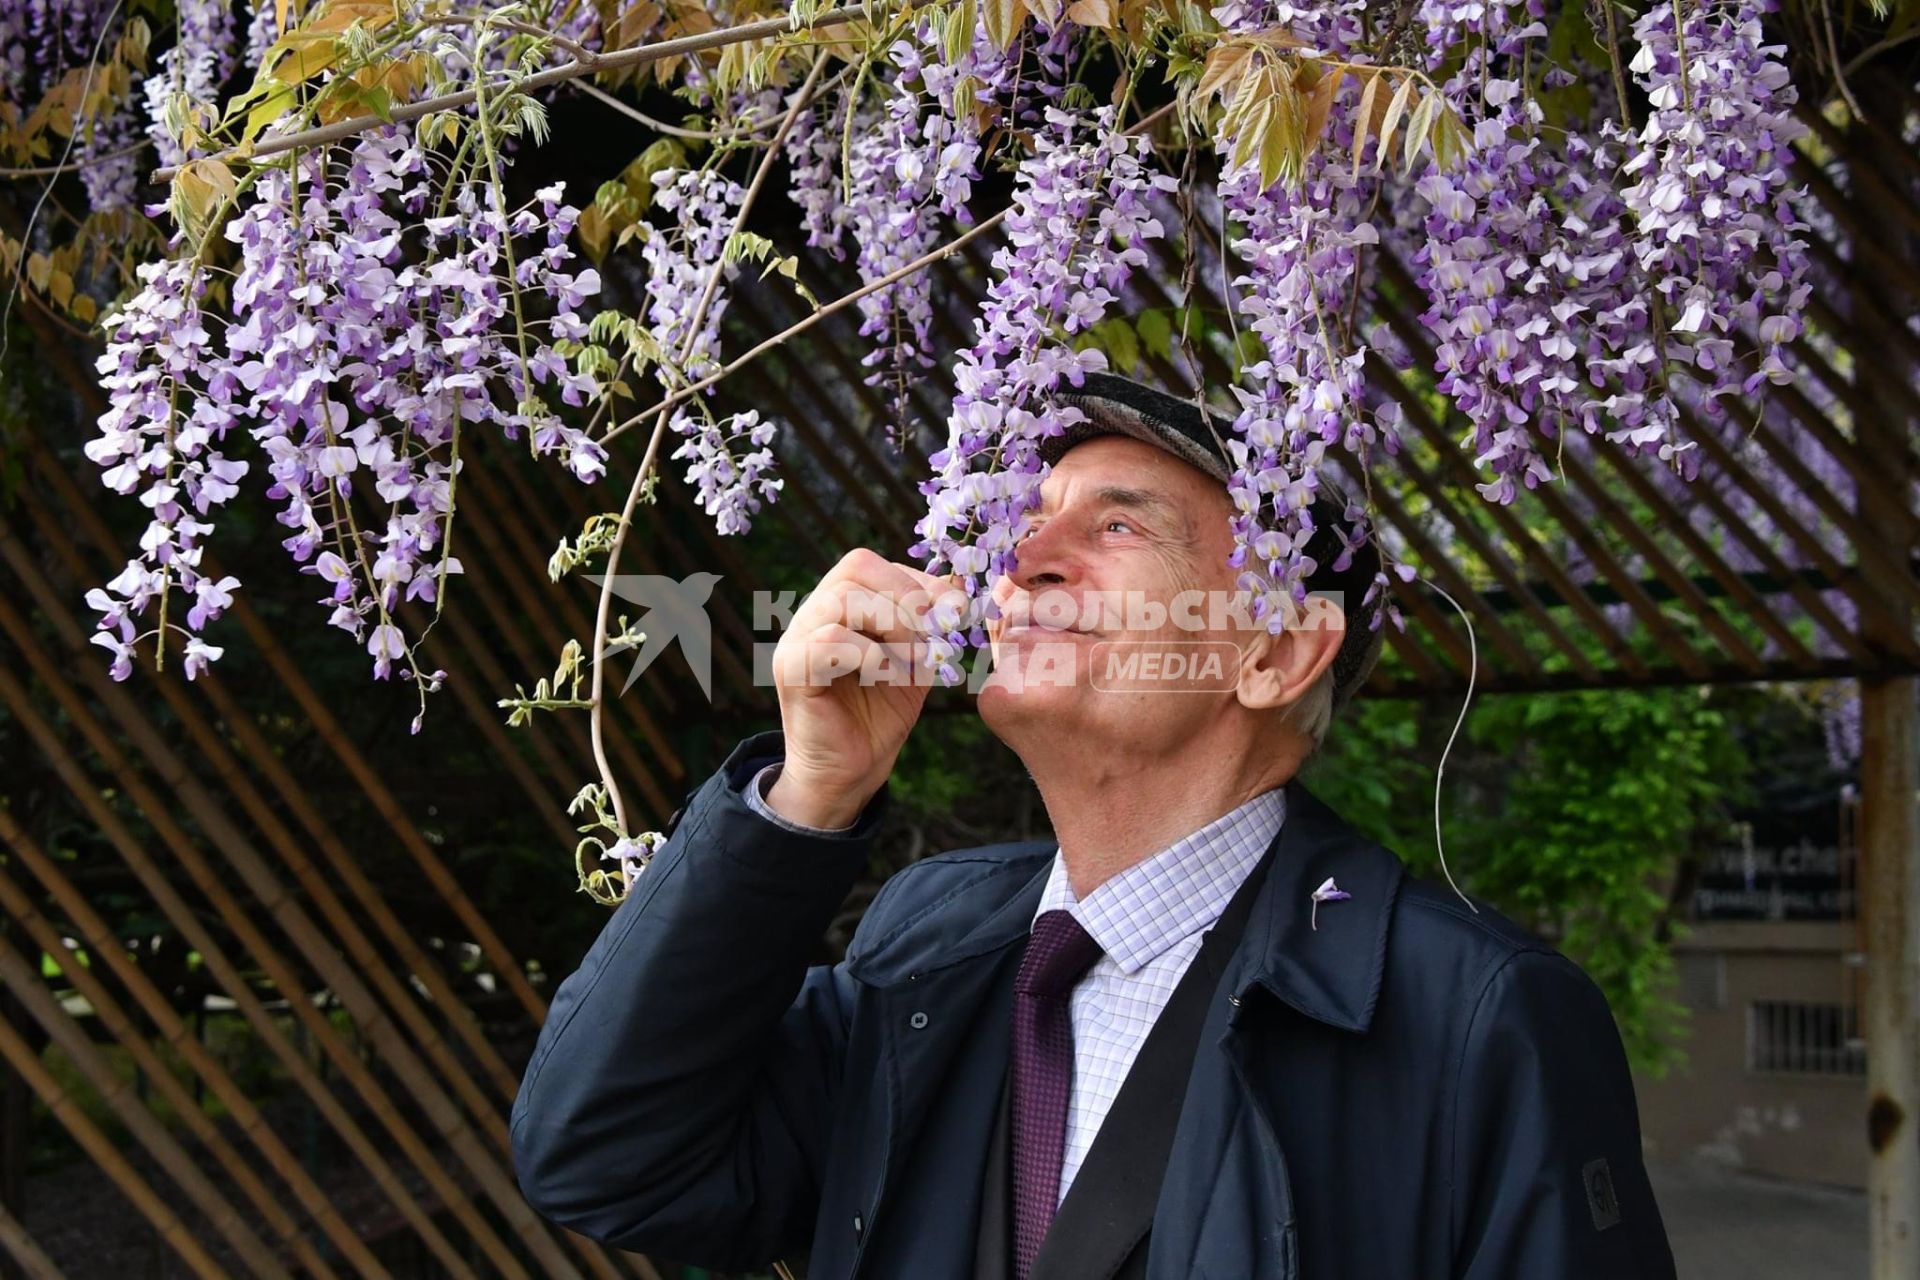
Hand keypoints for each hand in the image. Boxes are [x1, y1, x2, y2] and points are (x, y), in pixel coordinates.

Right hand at [766, 549, 952, 828]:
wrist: (851, 772)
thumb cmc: (881, 713)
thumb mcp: (917, 660)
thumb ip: (931, 623)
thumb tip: (959, 582)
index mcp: (838, 605)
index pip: (869, 562)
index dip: (916, 580)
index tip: (952, 612)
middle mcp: (813, 614)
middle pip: (855, 567)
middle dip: (906, 598)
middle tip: (929, 638)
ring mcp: (796, 639)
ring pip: (843, 599)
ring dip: (892, 626)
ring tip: (910, 662)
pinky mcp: (792, 670)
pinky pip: (830, 640)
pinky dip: (870, 656)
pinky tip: (884, 678)